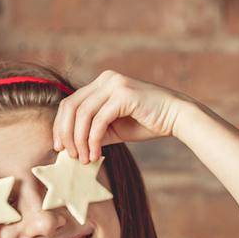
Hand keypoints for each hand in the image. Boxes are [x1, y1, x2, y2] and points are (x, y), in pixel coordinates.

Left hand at [52, 70, 197, 160]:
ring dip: (79, 140)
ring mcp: (114, 84)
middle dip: (65, 133)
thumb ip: (94, 131)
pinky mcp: (123, 95)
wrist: (178, 117)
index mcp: (102, 82)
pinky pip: (99, 120)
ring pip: (82, 114)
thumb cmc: (149, 123)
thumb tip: (71, 146)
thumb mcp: (115, 128)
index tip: (60, 147)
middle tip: (69, 155)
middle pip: (70, 106)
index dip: (60, 126)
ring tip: (84, 159)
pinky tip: (95, 154)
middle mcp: (105, 79)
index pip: (70, 102)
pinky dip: (93, 140)